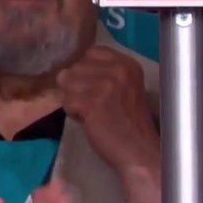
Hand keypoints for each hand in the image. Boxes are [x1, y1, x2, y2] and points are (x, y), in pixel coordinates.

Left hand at [57, 45, 159, 177]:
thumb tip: (64, 72)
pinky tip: (89, 120)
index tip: (96, 87)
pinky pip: (66, 101)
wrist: (138, 149)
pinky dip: (73, 113)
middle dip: (78, 86)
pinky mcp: (92, 101)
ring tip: (92, 113)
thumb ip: (103, 73)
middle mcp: (118, 70)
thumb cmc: (129, 121)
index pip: (92, 52)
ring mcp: (105, 85)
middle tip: (95, 104)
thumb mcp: (124, 87)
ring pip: (67, 83)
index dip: (86, 70)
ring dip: (74, 100)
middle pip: (76, 67)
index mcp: (128, 64)